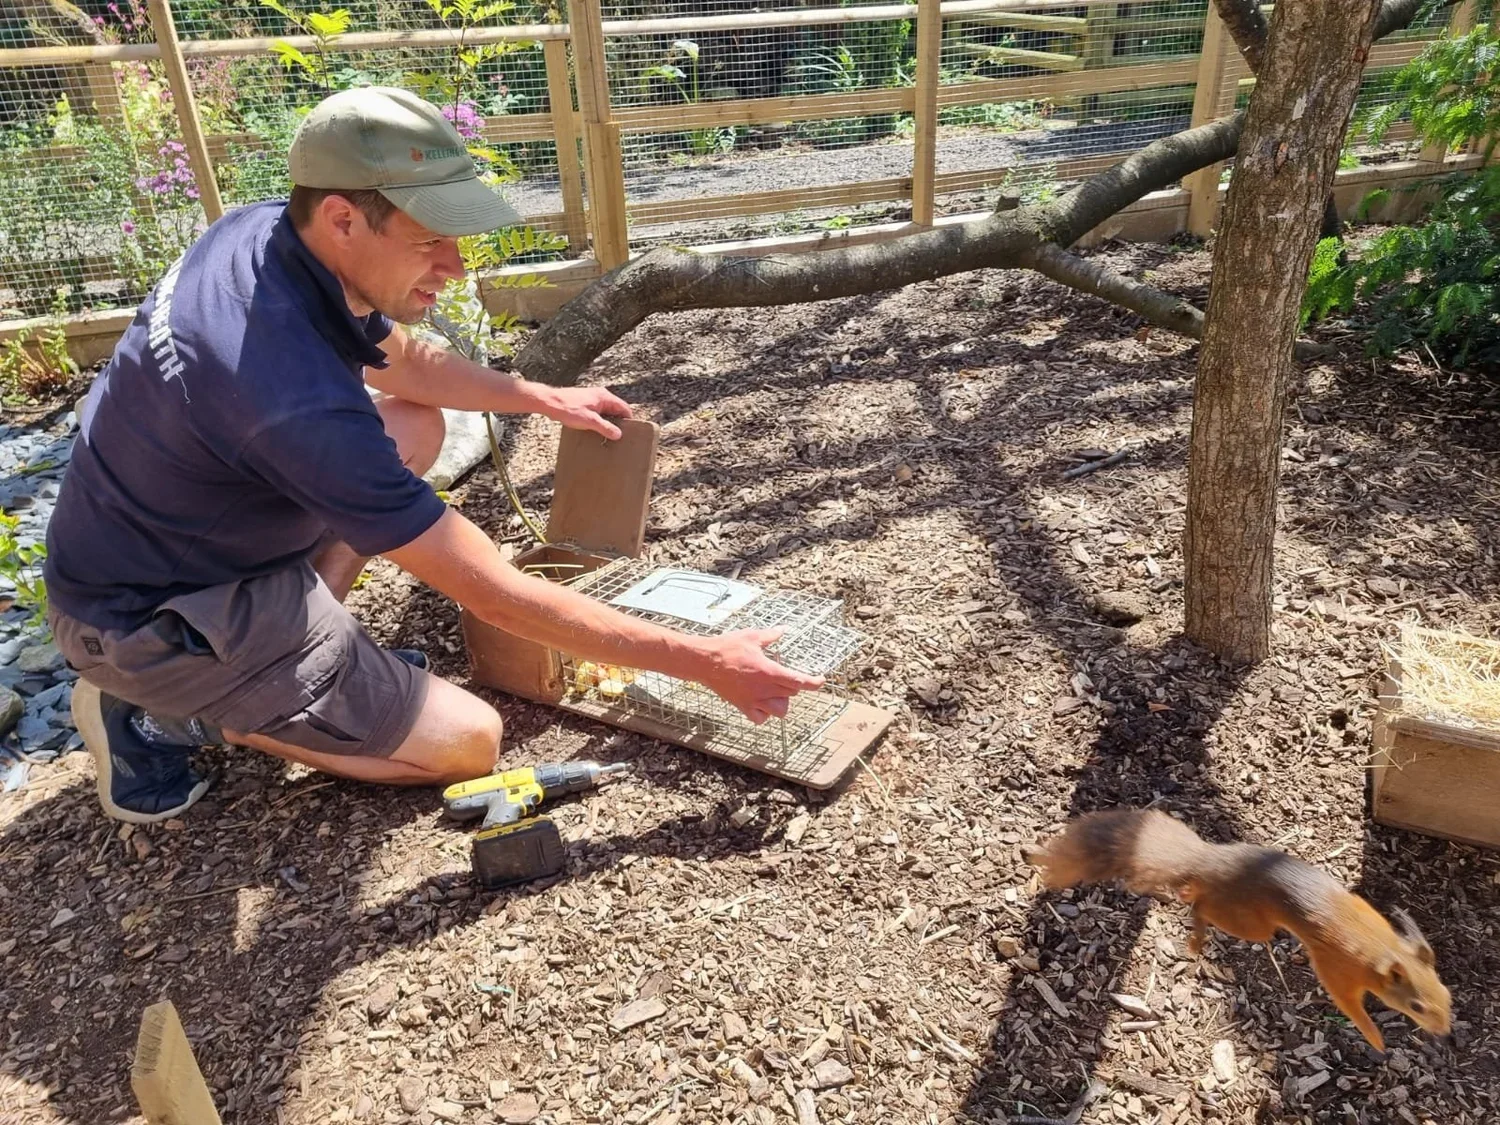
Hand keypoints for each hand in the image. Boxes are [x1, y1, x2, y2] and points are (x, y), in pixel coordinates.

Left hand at [537, 384, 633, 439]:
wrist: (549, 402)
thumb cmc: (568, 408)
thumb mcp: (589, 421)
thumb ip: (605, 427)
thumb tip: (618, 434)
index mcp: (605, 397)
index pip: (624, 408)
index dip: (628, 420)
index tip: (629, 432)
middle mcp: (600, 395)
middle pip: (616, 410)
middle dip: (618, 423)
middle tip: (618, 436)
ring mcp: (592, 399)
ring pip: (606, 412)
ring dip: (607, 423)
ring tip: (607, 435)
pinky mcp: (585, 403)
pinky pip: (597, 413)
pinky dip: (599, 421)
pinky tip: (595, 431)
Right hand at [700, 627, 824, 723]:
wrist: (705, 661)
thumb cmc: (728, 647)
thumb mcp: (752, 636)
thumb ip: (771, 636)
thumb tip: (783, 630)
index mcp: (769, 671)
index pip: (799, 681)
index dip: (814, 683)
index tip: (821, 680)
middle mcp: (764, 688)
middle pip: (791, 694)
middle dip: (793, 685)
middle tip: (783, 674)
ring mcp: (753, 700)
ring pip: (779, 710)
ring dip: (782, 702)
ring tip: (776, 691)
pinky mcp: (742, 706)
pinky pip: (760, 718)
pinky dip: (764, 714)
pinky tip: (762, 703)